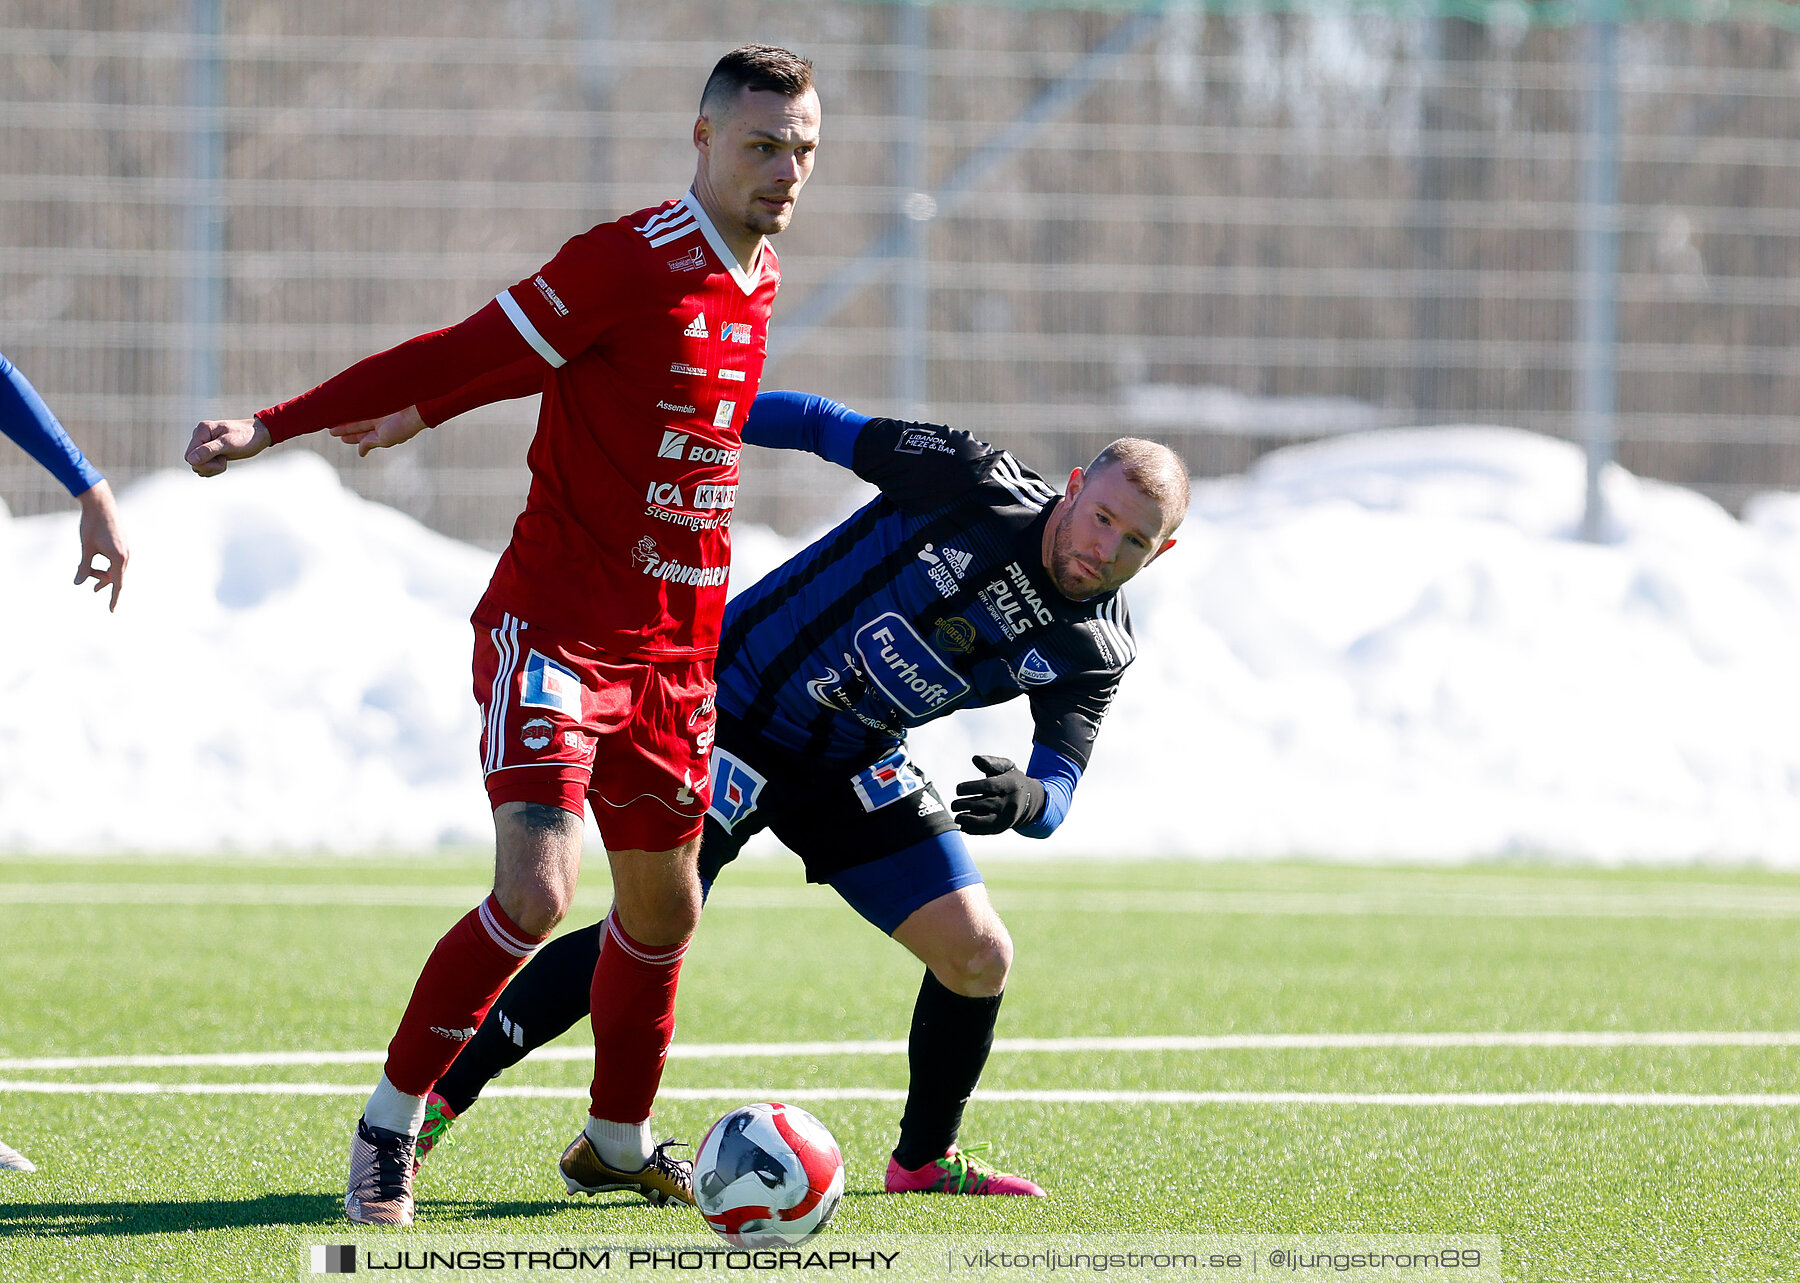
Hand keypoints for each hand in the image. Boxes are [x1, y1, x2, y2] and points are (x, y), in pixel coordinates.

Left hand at [74, 479, 128, 611]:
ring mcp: (126, 549)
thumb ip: (84, 567)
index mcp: (118, 558)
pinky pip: (116, 560)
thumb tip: (78, 583)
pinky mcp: (122, 544)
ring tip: (87, 567)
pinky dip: (106, 563)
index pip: (117, 584)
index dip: (113, 598)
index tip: (111, 610)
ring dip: (103, 571)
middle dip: (101, 580)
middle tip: (88, 583)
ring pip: (115, 568)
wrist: (101, 503)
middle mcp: (126, 555)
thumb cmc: (92, 525)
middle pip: (115, 577)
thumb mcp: (86, 548)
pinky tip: (95, 556)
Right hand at [186, 417, 270, 476]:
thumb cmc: (245, 437)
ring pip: (198, 465)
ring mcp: (204, 444)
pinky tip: (224, 461)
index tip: (221, 458)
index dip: (202, 463)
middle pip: (192, 461)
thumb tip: (191, 460)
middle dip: (209, 466)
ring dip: (212, 467)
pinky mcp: (209, 451)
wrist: (258, 435)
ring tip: (225, 459)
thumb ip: (209, 451)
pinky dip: (214, 468)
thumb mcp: (228, 445)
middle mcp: (200, 436)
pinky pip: (204, 465)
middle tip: (224, 460)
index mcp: (202, 430)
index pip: (189, 455)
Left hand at [329, 405, 428, 456]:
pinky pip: (364, 401)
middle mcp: (381, 421)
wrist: (417, 409)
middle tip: (330, 427)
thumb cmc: (403, 426)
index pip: (362, 435)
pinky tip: (344, 401)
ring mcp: (381, 409)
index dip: (349, 435)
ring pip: (359, 413)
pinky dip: (354, 403)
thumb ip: (370, 442)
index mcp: (383, 432)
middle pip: (358, 424)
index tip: (336, 434)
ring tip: (331, 415)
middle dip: (345, 426)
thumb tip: (360, 453)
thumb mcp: (385, 439)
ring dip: (347, 416)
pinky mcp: (381, 398)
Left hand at [952, 754, 1045, 834]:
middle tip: (953, 805)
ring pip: (986, 821)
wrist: (1029, 801)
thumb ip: (992, 762)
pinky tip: (963, 825)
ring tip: (957, 817)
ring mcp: (1007, 817)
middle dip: (965, 805)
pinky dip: (973, 830)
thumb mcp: (1007, 767)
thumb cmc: (1011, 781)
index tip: (958, 789)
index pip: (988, 786)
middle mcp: (1010, 802)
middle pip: (984, 804)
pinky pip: (987, 831)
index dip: (971, 788)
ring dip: (968, 820)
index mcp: (1010, 785)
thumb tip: (975, 759)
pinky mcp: (1003, 827)